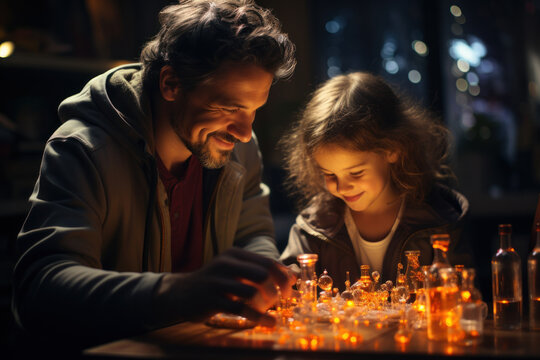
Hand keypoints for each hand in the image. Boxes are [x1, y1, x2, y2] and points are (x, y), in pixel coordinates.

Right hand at [154, 248, 295, 326]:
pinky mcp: (212, 299)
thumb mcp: (235, 271)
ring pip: (252, 291)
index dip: (284, 276)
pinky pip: (240, 309)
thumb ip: (261, 271)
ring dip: (267, 305)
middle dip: (277, 290)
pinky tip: (268, 322)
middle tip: (283, 302)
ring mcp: (218, 281)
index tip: (292, 290)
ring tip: (273, 314)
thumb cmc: (215, 282)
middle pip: (262, 274)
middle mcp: (226, 263)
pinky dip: (258, 317)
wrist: (181, 293)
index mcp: (235, 254)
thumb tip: (294, 275)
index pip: (267, 261)